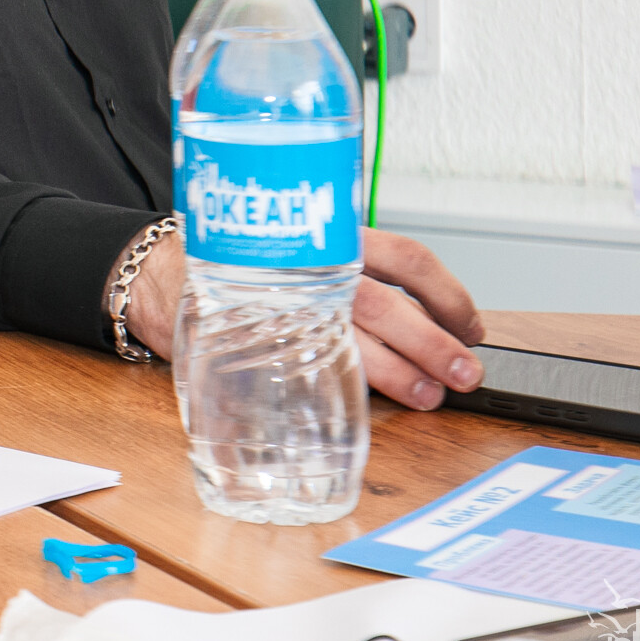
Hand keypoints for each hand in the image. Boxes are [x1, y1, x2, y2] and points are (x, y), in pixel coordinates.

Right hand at [125, 227, 486, 407]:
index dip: (449, 296)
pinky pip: (313, 366)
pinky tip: (371, 401)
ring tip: (429, 394)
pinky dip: (351, 388)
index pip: (408, 259)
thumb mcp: (302, 250)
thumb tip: (427, 325)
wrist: (167, 274)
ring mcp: (286, 304)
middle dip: (435, 343)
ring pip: (355, 337)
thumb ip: (353, 276)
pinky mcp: (260, 338)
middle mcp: (312, 268)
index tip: (472, 328)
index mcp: (331, 239)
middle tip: (465, 373)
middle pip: (388, 303)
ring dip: (402, 372)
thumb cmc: (249, 266)